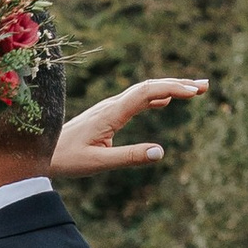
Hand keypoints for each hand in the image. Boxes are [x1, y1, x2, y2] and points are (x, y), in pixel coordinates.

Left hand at [53, 74, 207, 175]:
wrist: (42, 152)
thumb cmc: (67, 159)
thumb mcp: (99, 163)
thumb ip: (129, 157)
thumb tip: (160, 152)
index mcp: (111, 113)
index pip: (147, 92)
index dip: (173, 88)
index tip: (195, 92)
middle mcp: (112, 105)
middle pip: (150, 86)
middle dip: (179, 84)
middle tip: (206, 87)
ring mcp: (110, 108)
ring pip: (144, 91)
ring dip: (170, 88)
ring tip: (195, 90)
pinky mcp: (108, 114)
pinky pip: (136, 100)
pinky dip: (156, 97)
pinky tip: (166, 101)